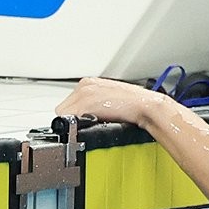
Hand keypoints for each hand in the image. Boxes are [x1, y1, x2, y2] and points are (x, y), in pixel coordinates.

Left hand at [56, 77, 170, 127]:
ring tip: (92, 124)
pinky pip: (69, 119)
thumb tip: (85, 118)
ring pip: (64, 114)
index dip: (75, 114)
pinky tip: (91, 124)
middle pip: (64, 108)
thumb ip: (95, 106)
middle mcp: (84, 85)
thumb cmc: (133, 105)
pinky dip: (77, 125)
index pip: (69, 102)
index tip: (83, 119)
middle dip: (73, 118)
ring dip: (75, 122)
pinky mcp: (86, 103)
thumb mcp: (109, 101)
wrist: (144, 105)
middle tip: (88, 123)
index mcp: (89, 83)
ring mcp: (84, 93)